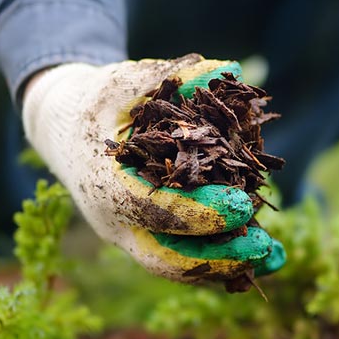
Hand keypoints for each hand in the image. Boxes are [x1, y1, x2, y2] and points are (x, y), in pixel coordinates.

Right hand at [22, 54, 284, 282]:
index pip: (153, 208)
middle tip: (265, 247)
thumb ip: (172, 76)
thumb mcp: (126, 81)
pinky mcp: (145, 240)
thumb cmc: (97, 101)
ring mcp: (128, 237)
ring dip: (227, 267)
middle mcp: (114, 221)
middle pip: (166, 257)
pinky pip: (184, 260)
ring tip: (275, 259)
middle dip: (218, 258)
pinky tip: (263, 258)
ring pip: (177, 267)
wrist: (63, 129)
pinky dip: (222, 263)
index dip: (200, 212)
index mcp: (104, 183)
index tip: (244, 206)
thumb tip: (228, 70)